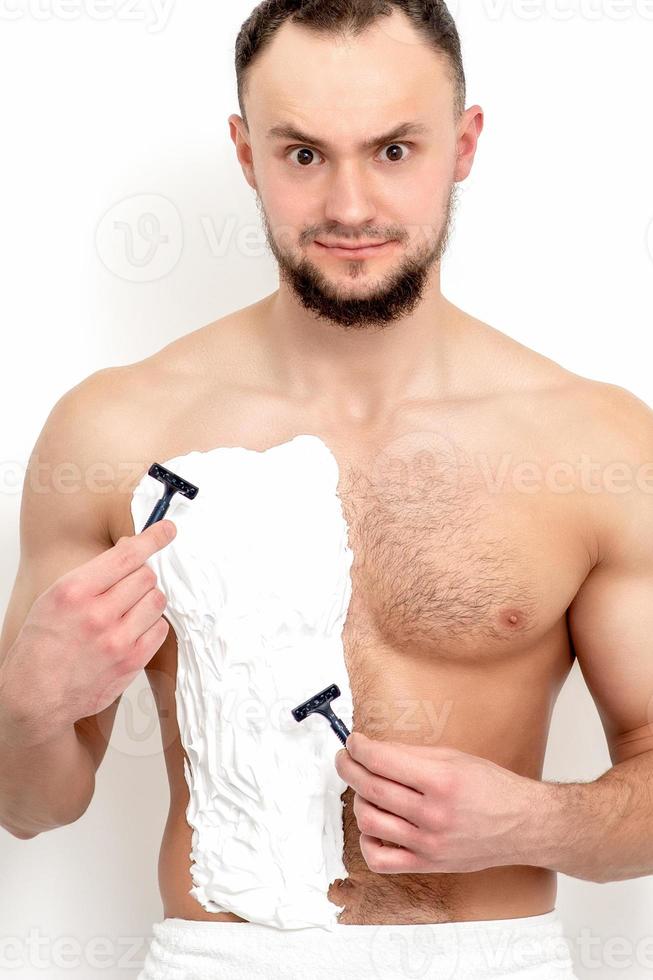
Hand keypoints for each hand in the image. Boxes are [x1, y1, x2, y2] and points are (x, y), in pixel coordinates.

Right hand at [0, 519, 175, 745]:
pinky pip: (160, 629)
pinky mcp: (132, 661)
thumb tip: (131, 550)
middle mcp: (98, 614)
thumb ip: (93, 574)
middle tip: (127, 588)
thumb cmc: (43, 644)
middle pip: (146, 576)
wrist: (36, 694)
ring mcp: (118, 639)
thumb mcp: (55, 597)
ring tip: (128, 611)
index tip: (167, 530)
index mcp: (75, 591)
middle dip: (140, 577)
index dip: (152, 538)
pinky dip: (151, 625)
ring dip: (147, 600)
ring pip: (157, 600)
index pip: (126, 555)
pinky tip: (133, 630)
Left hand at [334, 731, 547, 874]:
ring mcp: (428, 845)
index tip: (353, 741)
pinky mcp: (427, 865)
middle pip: (371, 789)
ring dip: (358, 800)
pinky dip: (367, 841)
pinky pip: (381, 860)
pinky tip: (373, 825)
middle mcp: (433, 815)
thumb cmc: (492, 788)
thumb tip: (375, 749)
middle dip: (349, 768)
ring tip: (364, 788)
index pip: (383, 761)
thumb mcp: (455, 758)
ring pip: (370, 822)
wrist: (523, 825)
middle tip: (345, 758)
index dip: (360, 748)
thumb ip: (412, 755)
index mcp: (441, 782)